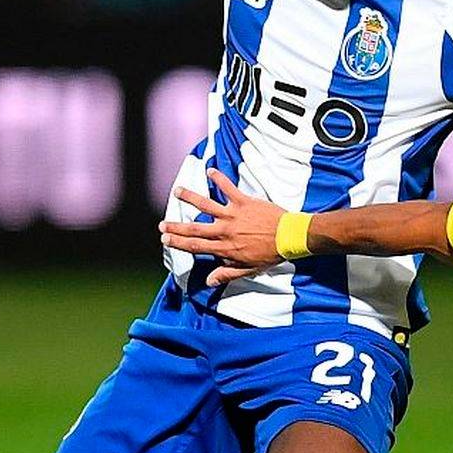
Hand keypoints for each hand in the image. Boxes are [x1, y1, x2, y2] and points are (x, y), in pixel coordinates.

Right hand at [160, 169, 283, 285]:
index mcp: (225, 248)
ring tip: (177, 191)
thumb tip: (209, 281)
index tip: (165, 240)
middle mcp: (225, 231)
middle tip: (162, 225)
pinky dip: (219, 178)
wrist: (290, 237)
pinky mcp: (243, 201)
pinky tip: (210, 170)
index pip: (196, 246)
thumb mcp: (249, 269)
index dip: (179, 243)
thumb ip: (228, 273)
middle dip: (176, 227)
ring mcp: (233, 215)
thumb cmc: (271, 254)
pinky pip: (228, 188)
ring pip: (206, 205)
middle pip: (194, 228)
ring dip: (190, 197)